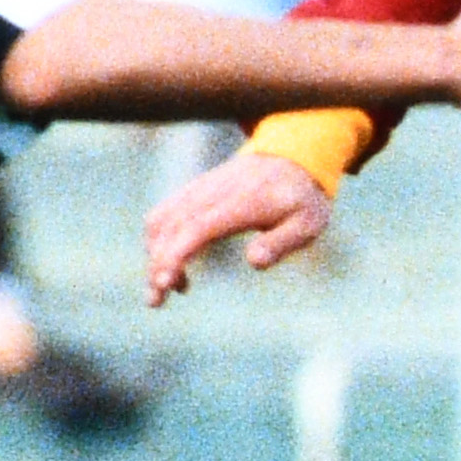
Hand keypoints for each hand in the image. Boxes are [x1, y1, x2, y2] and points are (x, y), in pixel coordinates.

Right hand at [143, 150, 333, 306]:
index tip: (163, 283)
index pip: (195, 228)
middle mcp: (211, 194)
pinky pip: (163, 215)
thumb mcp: (306, 224)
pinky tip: (176, 266)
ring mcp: (199, 190)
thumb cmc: (300, 199)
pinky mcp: (193, 192)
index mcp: (239, 204)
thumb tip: (254, 262)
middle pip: (169, 229)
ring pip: (160, 221)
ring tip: (172, 288)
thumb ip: (281, 243)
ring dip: (154, 255)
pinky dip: (159, 241)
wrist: (291, 159)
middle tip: (156, 302)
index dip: (174, 255)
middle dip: (156, 265)